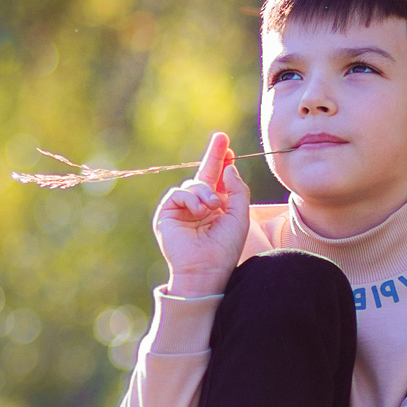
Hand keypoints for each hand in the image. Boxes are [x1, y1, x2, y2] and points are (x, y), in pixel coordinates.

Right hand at [153, 132, 251, 297]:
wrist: (205, 269)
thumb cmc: (224, 248)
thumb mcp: (239, 216)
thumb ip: (237, 190)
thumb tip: (229, 166)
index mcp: (216, 208)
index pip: (219, 180)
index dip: (224, 163)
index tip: (230, 149)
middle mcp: (198, 206)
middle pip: (205, 174)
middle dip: (214, 155)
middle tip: (222, 137)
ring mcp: (181, 210)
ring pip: (193, 184)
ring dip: (205, 192)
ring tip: (212, 208)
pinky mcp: (167, 214)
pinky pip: (178, 193)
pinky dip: (191, 199)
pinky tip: (199, 211)